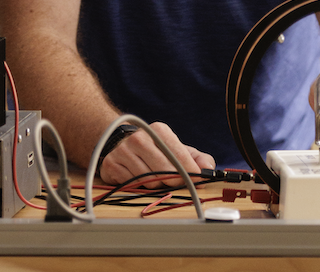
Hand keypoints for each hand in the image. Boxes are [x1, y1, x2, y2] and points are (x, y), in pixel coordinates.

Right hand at [98, 121, 214, 188]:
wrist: (121, 144)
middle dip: (173, 181)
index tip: (198, 180)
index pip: (178, 154)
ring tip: (155, 178)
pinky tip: (139, 179)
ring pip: (148, 181)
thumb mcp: (178, 150)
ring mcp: (123, 151)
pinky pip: (132, 186)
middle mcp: (139, 138)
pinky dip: (139, 188)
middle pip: (164, 170)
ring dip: (155, 185)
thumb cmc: (156, 150)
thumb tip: (208, 168)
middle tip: (176, 183)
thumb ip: (197, 158)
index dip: (190, 171)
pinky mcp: (111, 165)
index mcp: (158, 130)